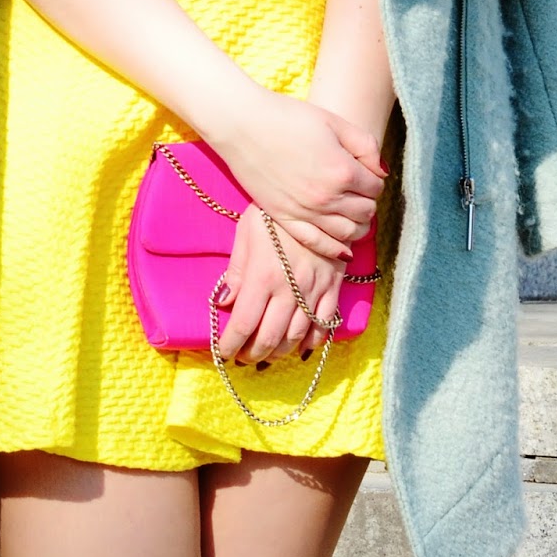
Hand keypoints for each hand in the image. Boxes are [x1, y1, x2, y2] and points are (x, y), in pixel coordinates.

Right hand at [214, 90, 384, 259]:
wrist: (243, 125)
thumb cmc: (288, 117)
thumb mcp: (334, 122)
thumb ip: (365, 145)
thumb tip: (381, 172)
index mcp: (342, 171)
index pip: (375, 187)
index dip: (374, 179)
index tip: (365, 172)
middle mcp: (327, 198)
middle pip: (365, 212)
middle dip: (367, 201)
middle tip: (359, 191)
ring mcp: (305, 212)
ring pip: (347, 232)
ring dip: (357, 225)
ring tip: (354, 214)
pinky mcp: (285, 218)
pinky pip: (319, 244)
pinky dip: (336, 248)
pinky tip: (342, 246)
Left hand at [215, 207, 344, 363]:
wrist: (316, 198)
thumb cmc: (274, 214)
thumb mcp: (246, 232)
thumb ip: (236, 270)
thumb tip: (224, 302)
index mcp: (262, 276)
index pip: (243, 323)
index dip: (230, 344)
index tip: (223, 353)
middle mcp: (289, 289)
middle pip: (269, 337)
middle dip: (253, 353)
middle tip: (244, 357)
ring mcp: (314, 290)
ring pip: (297, 336)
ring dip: (280, 352)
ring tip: (267, 355)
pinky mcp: (334, 286)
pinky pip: (325, 324)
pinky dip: (313, 342)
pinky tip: (302, 348)